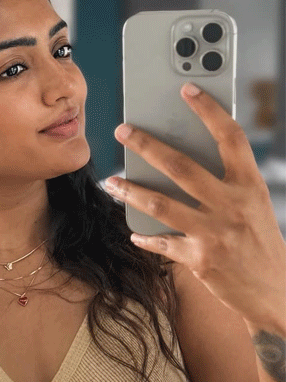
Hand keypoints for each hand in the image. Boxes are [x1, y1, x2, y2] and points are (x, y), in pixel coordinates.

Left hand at [104, 81, 285, 324]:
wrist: (276, 292)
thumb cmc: (260, 242)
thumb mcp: (254, 205)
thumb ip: (227, 183)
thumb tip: (185, 163)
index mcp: (250, 185)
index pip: (230, 137)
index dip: (209, 110)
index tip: (187, 89)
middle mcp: (232, 205)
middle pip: (181, 166)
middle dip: (147, 145)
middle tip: (123, 131)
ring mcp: (215, 233)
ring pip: (161, 204)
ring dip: (130, 191)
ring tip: (111, 181)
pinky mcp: (200, 260)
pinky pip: (163, 243)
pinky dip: (146, 237)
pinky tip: (134, 233)